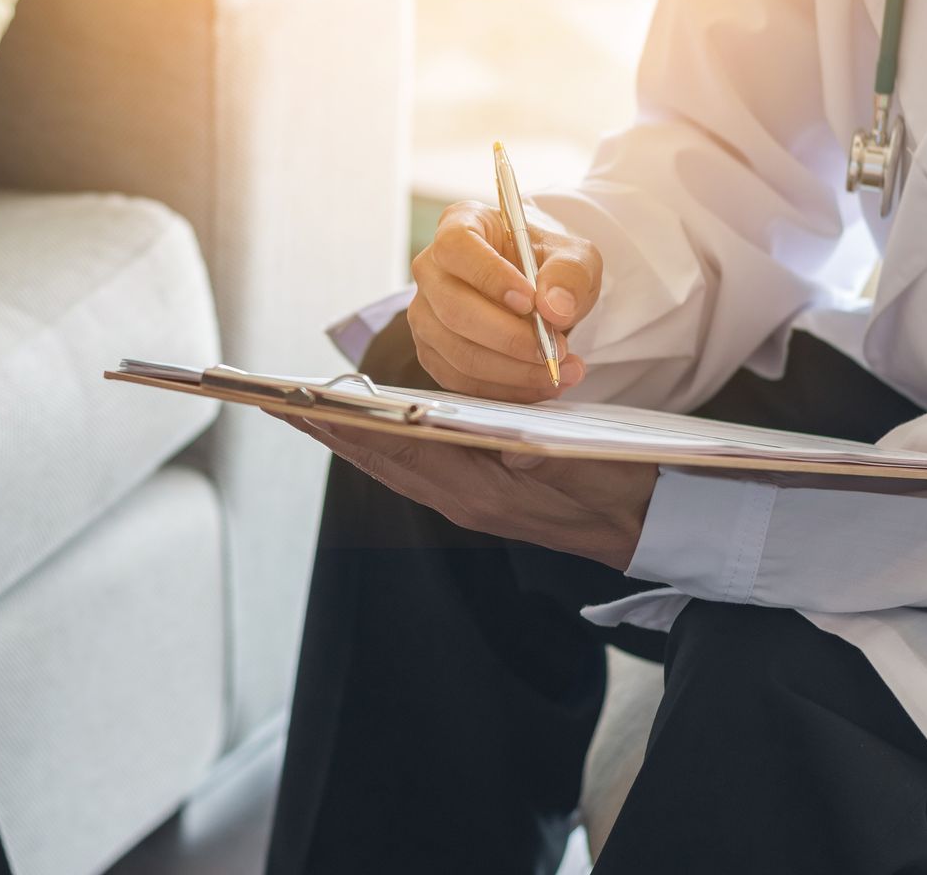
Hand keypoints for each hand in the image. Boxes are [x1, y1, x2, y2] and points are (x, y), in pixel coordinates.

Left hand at [280, 414, 655, 568]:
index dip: (343, 422)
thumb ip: (518, 443)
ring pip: (390, 465)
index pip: (392, 448)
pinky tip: (370, 431)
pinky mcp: (476, 499)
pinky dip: (383, 447)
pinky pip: (414, 469)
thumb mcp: (570, 456)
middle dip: (327, 428)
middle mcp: (460, 500)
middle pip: (377, 459)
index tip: (295, 402)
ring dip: (348, 437)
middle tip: (275, 401)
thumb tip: (467, 426)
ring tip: (307, 411)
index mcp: (475, 491)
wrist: (650, 525)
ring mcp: (465, 502)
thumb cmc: (617, 484)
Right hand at [408, 200, 603, 401]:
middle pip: (453, 308)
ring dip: (513, 371)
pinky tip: (539, 383)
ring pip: (458, 351)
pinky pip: (460, 380)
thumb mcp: (574, 257)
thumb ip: (570, 274)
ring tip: (561, 370)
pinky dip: (504, 389)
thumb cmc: (547, 265)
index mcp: (460, 225)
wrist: (537, 292)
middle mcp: (430, 268)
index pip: (456, 248)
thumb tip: (555, 307)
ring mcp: (425, 313)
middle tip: (556, 349)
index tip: (530, 302)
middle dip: (509, 338)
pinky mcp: (432, 350)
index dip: (489, 276)